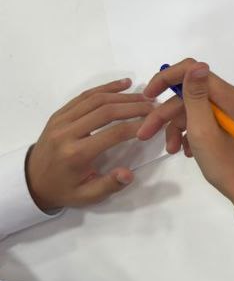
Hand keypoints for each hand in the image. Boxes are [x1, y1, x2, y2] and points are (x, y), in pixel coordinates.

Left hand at [24, 79, 155, 211]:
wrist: (31, 181)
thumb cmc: (64, 189)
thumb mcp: (86, 196)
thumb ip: (109, 185)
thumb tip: (128, 173)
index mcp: (75, 154)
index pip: (113, 134)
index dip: (138, 125)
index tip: (155, 121)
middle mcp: (66, 133)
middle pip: (106, 112)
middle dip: (134, 106)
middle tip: (155, 105)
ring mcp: (60, 121)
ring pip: (96, 100)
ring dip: (123, 96)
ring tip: (144, 96)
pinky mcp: (59, 114)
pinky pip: (84, 96)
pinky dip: (106, 88)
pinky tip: (124, 84)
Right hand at [139, 61, 233, 224]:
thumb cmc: (225, 162)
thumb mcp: (203, 129)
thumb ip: (196, 96)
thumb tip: (197, 64)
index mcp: (228, 96)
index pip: (193, 70)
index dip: (167, 79)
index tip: (147, 96)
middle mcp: (232, 99)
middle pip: (190, 95)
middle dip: (166, 114)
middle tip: (144, 135)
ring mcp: (231, 113)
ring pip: (193, 111)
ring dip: (176, 128)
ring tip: (170, 150)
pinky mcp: (229, 126)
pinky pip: (203, 122)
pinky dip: (189, 134)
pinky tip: (184, 151)